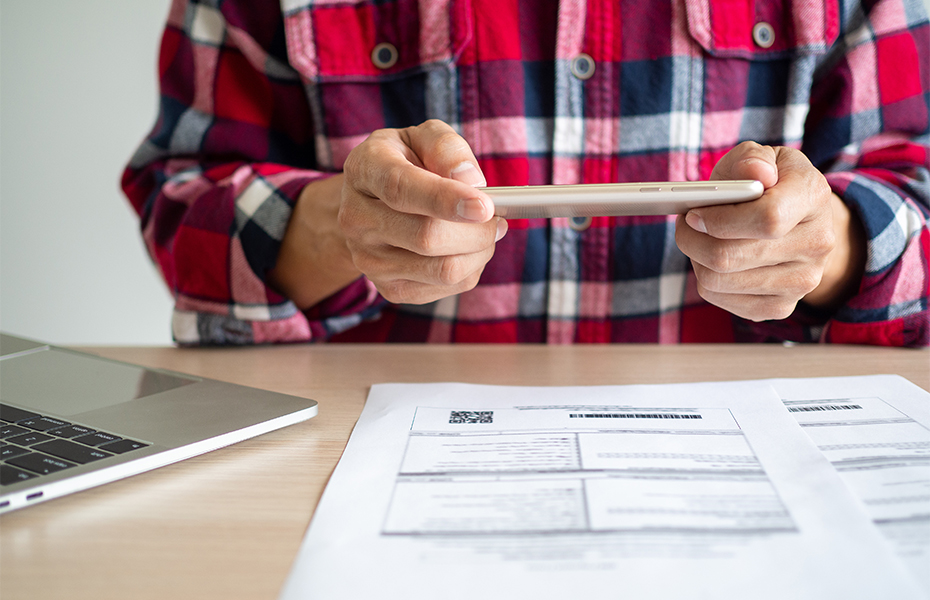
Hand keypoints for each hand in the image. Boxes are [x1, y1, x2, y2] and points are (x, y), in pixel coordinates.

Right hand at [338, 120, 505, 303]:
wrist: (374, 202)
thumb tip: (471, 181)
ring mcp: (368, 259)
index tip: (485, 206)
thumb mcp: (424, 138)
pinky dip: (471, 268)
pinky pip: (446, 287)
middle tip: (497, 216)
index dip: (445, 199)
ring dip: (479, 251)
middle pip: (426, 237)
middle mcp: (356, 218)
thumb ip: (446, 148)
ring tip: (485, 231)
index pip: (401, 189)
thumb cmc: (408, 162)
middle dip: (477, 230)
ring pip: (442, 269)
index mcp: (364, 170)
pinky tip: (467, 249)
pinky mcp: (390, 288)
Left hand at [675, 141, 865, 321]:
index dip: (720, 220)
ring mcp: (803, 280)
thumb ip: (752, 159)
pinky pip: (724, 301)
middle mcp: (816, 243)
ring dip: (696, 260)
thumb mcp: (762, 159)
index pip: (767, 219)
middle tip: (684, 225)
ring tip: (699, 240)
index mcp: (813, 197)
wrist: (799, 222)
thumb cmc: (771, 184)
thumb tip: (755, 174)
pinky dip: (707, 282)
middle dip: (693, 240)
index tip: (693, 214)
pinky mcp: (782, 307)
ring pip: (720, 281)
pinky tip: (713, 263)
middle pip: (732, 256)